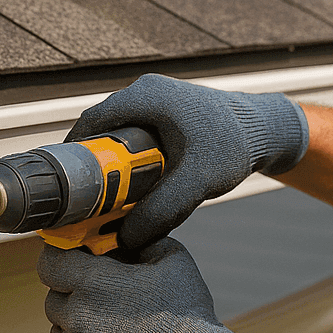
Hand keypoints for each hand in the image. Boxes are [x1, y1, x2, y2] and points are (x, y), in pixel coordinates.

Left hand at [38, 237, 255, 332]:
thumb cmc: (186, 314)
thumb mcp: (172, 258)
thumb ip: (140, 239)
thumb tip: (123, 236)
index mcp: (94, 283)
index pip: (49, 263)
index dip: (59, 260)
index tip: (72, 264)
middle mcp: (77, 317)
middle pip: (53, 299)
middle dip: (72, 296)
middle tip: (102, 300)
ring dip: (76, 328)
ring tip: (112, 330)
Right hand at [69, 74, 307, 249]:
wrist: (268, 130)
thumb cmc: (236, 144)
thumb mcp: (196, 180)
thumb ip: (162, 209)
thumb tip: (126, 238)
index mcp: (145, 97)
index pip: (90, 122)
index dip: (72, 153)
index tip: (65, 185)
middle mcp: (146, 94)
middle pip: (101, 131)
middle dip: (92, 166)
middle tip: (86, 200)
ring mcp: (157, 103)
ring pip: (119, 135)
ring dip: (113, 165)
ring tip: (110, 199)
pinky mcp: (167, 116)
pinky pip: (136, 137)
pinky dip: (131, 160)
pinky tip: (137, 188)